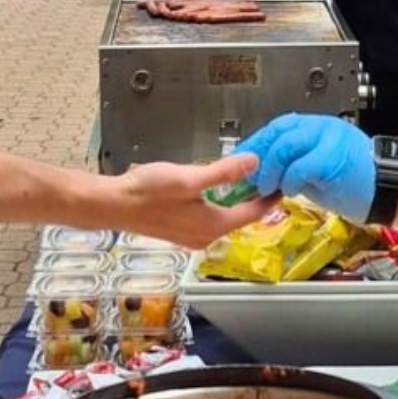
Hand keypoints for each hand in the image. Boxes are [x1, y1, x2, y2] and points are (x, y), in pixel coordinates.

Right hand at [106, 154, 274, 247]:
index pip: (252, 213)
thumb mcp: (189, 178)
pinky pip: (208, 218)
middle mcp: (206, 236)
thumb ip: (223, 172)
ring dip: (235, 201)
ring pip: (223, 218)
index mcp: (213, 225)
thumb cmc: (148, 192)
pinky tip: (213, 190)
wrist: (113, 205)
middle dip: (254, 198)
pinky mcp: (180, 230)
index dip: (270, 197)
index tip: (284, 184)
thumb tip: (254, 162)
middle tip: (266, 176)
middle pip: (239, 217)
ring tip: (245, 179)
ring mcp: (192, 235)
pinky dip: (218, 204)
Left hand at [234, 113, 374, 221]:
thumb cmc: (356, 182)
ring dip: (271, 170)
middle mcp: (321, 127)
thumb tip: (262, 172)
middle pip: (278, 133)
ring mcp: (328, 139)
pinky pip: (301, 166)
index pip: (278, 127)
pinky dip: (290, 180)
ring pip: (286, 146)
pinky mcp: (332, 156)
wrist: (389, 187)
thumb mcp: (317, 169)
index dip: (257, 143)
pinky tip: (292, 191)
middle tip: (250, 177)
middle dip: (259, 156)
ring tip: (267, 187)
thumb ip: (293, 165)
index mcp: (317, 127)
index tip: (242, 159)